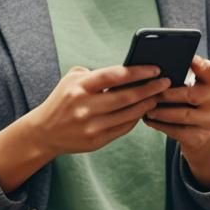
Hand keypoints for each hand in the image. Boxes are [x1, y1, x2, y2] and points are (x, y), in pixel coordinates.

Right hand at [27, 65, 169, 158]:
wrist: (43, 132)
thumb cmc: (63, 100)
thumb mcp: (71, 80)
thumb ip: (96, 74)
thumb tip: (127, 71)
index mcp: (79, 87)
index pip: (115, 75)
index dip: (138, 72)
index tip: (156, 69)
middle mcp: (85, 106)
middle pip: (127, 96)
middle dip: (150, 88)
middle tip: (165, 82)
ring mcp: (91, 126)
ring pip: (128, 114)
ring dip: (147, 104)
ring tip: (158, 96)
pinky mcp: (95, 141)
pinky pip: (123, 128)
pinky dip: (136, 118)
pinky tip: (144, 110)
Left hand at [144, 56, 209, 186]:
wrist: (198, 137)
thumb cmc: (186, 106)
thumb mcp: (188, 91)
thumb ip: (178, 81)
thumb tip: (152, 72)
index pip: (209, 70)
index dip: (198, 63)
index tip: (184, 59)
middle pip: (192, 95)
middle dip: (169, 94)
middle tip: (150, 92)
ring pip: (184, 115)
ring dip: (162, 111)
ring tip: (146, 109)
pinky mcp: (200, 138)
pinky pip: (178, 131)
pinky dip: (161, 125)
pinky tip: (149, 120)